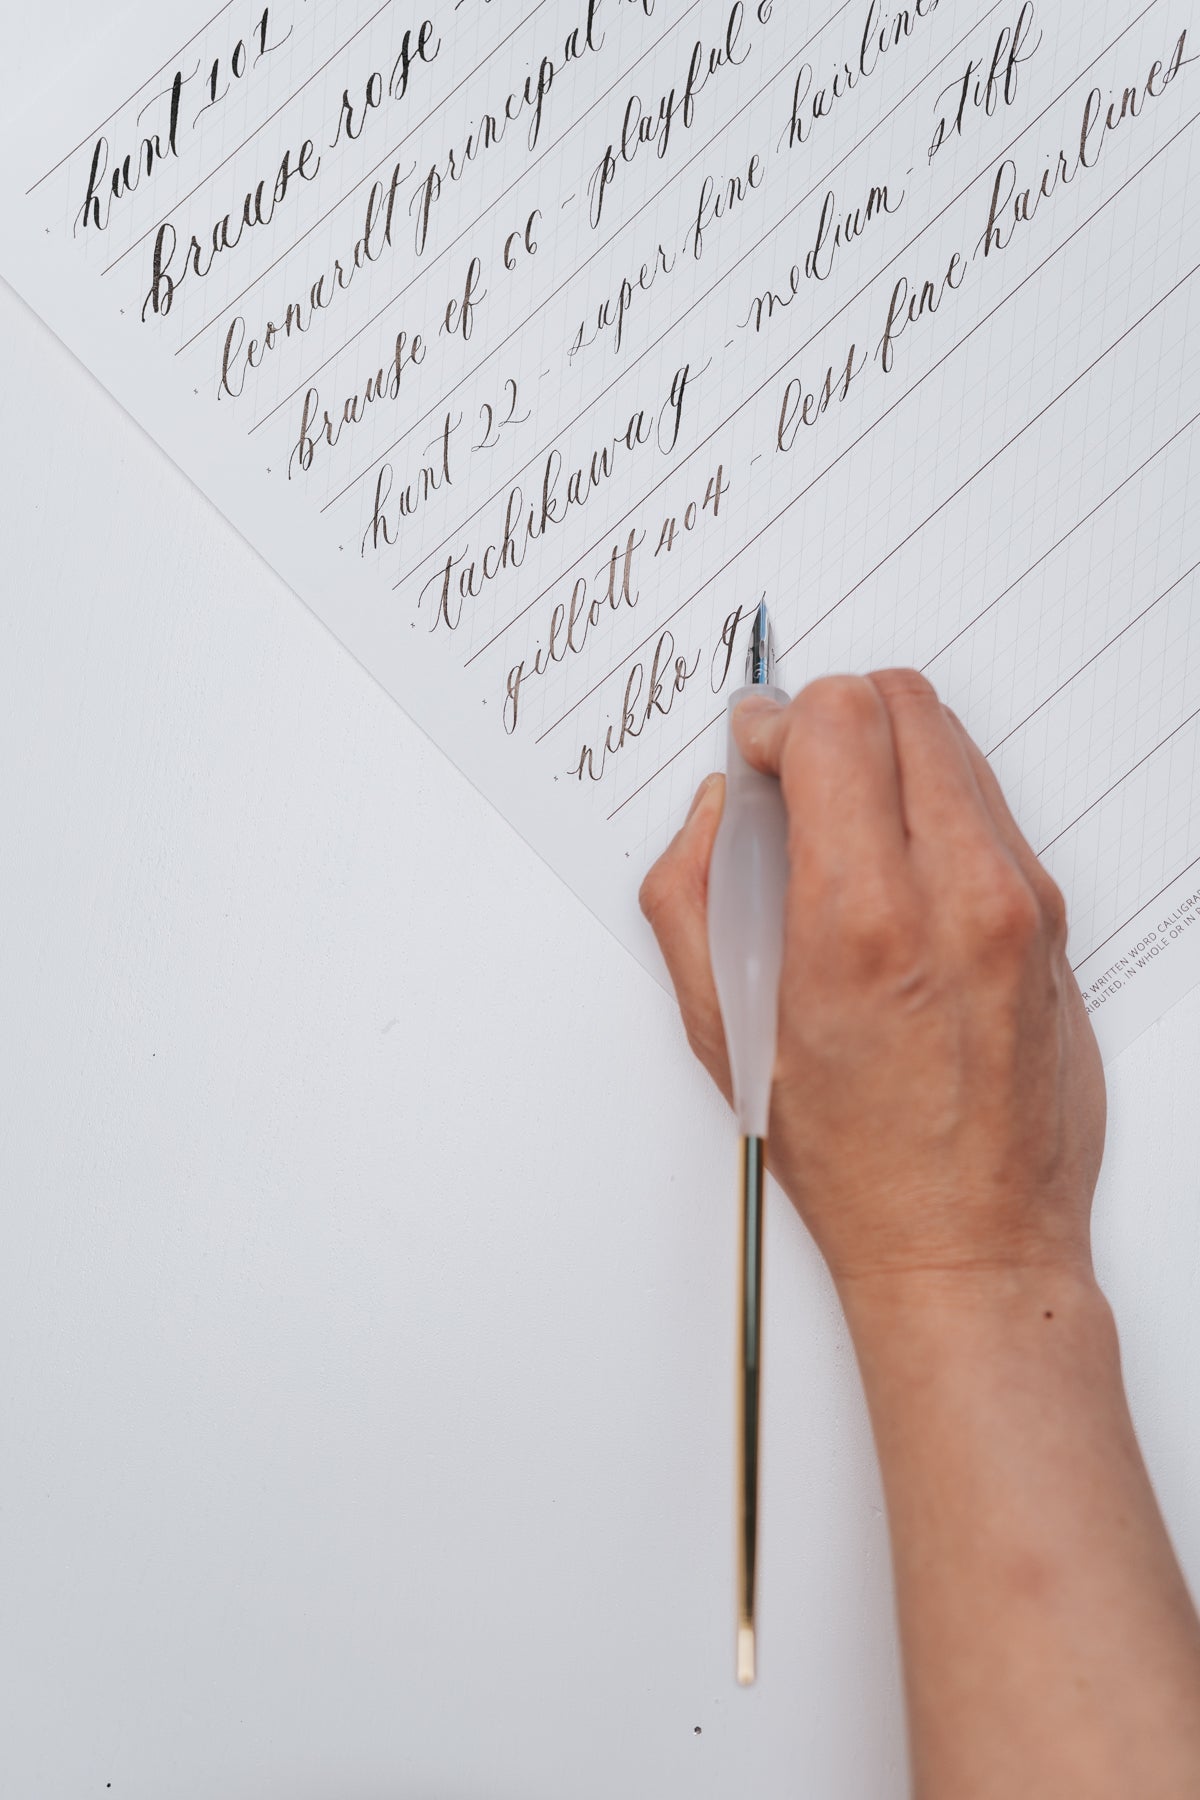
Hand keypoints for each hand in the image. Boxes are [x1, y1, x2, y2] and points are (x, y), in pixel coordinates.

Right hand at [639, 670, 1105, 1291]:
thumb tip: (711, 812)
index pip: (835, 720)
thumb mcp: (725, 1033)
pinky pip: (991, 807)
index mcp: (864, 918)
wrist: (970, 1241)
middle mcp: (960, 893)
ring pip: (954, 743)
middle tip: (795, 778)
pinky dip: (936, 806)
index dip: (776, 721)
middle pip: (902, 702)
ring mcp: (1021, 902)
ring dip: (888, 756)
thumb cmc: (854, 1160)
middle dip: (833, 718)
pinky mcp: (1054, 919)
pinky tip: (899, 872)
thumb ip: (691, 897)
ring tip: (846, 831)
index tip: (756, 755)